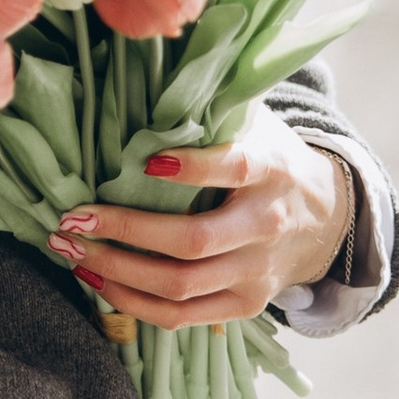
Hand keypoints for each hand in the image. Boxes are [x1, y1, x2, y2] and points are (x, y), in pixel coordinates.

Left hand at [48, 108, 354, 330]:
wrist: (327, 220)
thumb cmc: (273, 162)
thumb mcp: (257, 126)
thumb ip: (213, 111)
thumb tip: (145, 81)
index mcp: (273, 170)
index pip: (236, 167)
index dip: (192, 167)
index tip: (146, 159)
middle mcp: (265, 225)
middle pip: (193, 241)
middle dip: (126, 231)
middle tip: (73, 218)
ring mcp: (256, 272)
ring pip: (179, 286)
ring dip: (116, 271)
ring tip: (71, 250)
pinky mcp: (245, 306)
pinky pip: (181, 317)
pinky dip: (132, 303)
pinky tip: (96, 280)